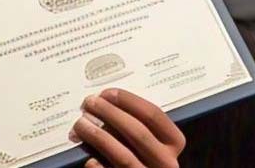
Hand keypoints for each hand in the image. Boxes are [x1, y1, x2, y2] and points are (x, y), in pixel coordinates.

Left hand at [70, 89, 184, 167]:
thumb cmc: (143, 155)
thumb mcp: (150, 139)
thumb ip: (137, 123)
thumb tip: (105, 103)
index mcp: (174, 143)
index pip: (153, 114)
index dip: (127, 100)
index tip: (107, 93)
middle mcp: (166, 162)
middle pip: (137, 132)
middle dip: (109, 114)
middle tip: (89, 103)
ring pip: (122, 154)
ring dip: (98, 135)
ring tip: (80, 124)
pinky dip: (96, 164)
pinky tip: (87, 156)